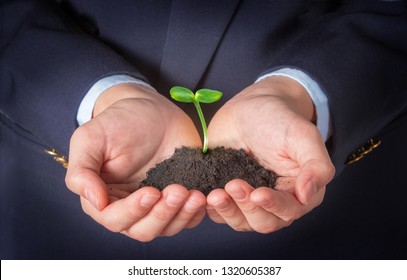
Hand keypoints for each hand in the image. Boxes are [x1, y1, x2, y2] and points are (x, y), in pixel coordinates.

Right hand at [65, 83, 205, 241]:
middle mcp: (129, 207)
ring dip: (182, 215)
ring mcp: (156, 204)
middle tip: (178, 190)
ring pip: (167, 228)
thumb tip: (95, 202)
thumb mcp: (91, 138)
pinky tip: (203, 196)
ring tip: (195, 194)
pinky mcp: (177, 198)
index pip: (115, 219)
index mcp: (104, 197)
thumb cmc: (119, 120)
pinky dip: (196, 213)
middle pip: (143, 230)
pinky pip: (188, 217)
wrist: (152, 110)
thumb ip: (82, 171)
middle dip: (162, 214)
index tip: (151, 192)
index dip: (133, 211)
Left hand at [206, 76, 334, 232]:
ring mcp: (250, 200)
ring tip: (215, 194)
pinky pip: (220, 212)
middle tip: (233, 185)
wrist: (249, 107)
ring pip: (241, 222)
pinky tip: (203, 196)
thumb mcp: (303, 135)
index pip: (289, 210)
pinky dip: (212, 209)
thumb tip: (307, 195)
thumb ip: (316, 165)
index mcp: (299, 191)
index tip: (257, 194)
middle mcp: (276, 201)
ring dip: (227, 211)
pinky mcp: (229, 195)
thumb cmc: (279, 118)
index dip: (274, 206)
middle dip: (247, 208)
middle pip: (264, 222)